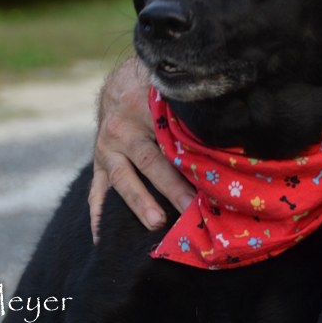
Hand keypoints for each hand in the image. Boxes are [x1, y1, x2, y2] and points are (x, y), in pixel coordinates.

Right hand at [89, 57, 194, 243]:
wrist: (119, 84)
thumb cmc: (154, 87)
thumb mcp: (168, 87)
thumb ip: (187, 102)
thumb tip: (225, 107)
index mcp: (143, 110)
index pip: (170, 137)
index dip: (189, 158)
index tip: (209, 178)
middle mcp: (122, 130)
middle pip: (150, 161)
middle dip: (171, 186)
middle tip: (190, 206)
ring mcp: (106, 149)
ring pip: (122, 178)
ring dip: (139, 202)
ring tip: (157, 223)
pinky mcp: (99, 163)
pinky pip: (96, 190)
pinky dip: (98, 214)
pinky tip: (103, 238)